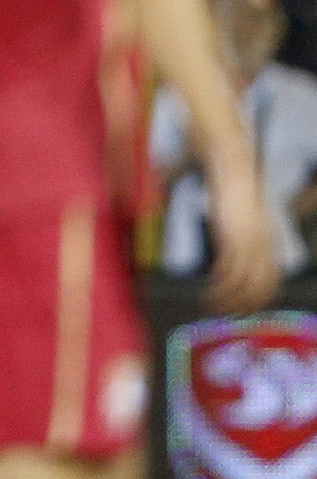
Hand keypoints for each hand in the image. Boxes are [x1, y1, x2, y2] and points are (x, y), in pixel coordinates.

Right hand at [205, 150, 281, 315]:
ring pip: (243, 286)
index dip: (257, 299)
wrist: (233, 165)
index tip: (240, 307)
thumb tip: (229, 245)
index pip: (270, 282)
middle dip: (242, 306)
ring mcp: (249, 243)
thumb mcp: (241, 213)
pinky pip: (228, 274)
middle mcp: (264, 246)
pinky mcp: (232, 238)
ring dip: (226, 301)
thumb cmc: (234, 184)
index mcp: (270, 241)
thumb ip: (241, 232)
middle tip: (223, 313)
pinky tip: (208, 292)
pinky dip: (218, 289)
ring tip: (209, 305)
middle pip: (260, 289)